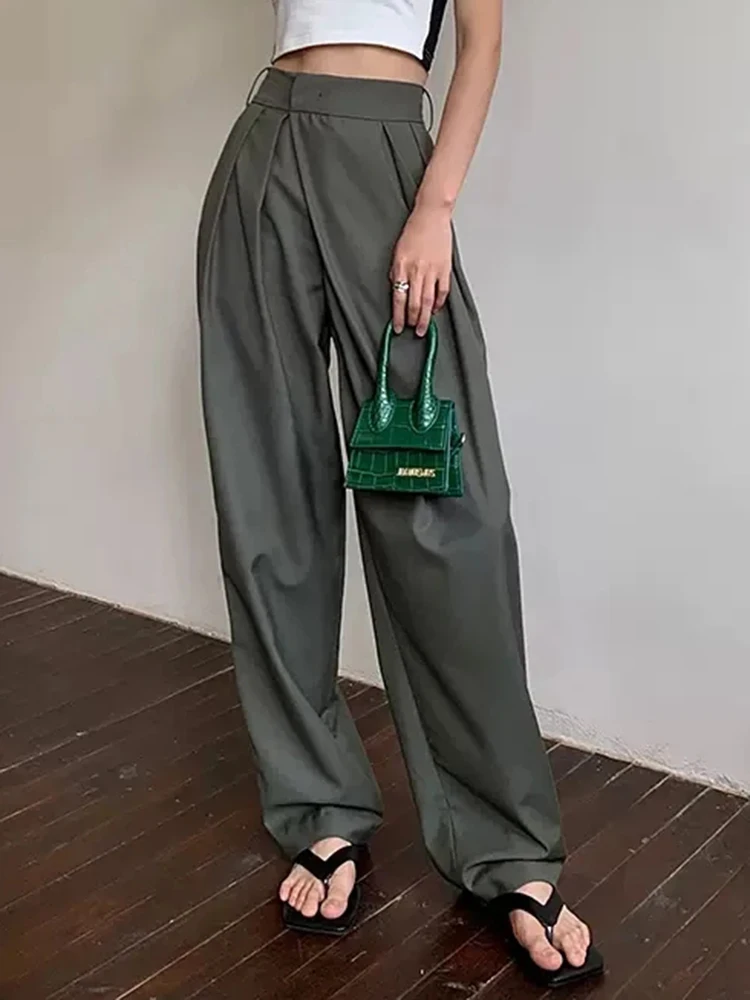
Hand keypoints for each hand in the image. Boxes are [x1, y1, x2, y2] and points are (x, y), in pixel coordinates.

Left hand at [390, 204, 452, 335]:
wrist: (431, 215)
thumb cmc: (414, 231)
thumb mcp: (397, 252)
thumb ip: (397, 272)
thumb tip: (397, 291)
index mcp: (402, 266)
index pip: (398, 298)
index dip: (398, 316)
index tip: (397, 327)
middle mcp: (416, 270)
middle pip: (414, 303)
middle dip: (413, 321)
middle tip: (413, 331)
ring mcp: (432, 270)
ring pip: (428, 301)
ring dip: (425, 317)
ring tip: (424, 328)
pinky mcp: (445, 268)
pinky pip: (442, 291)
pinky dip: (438, 303)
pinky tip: (435, 310)